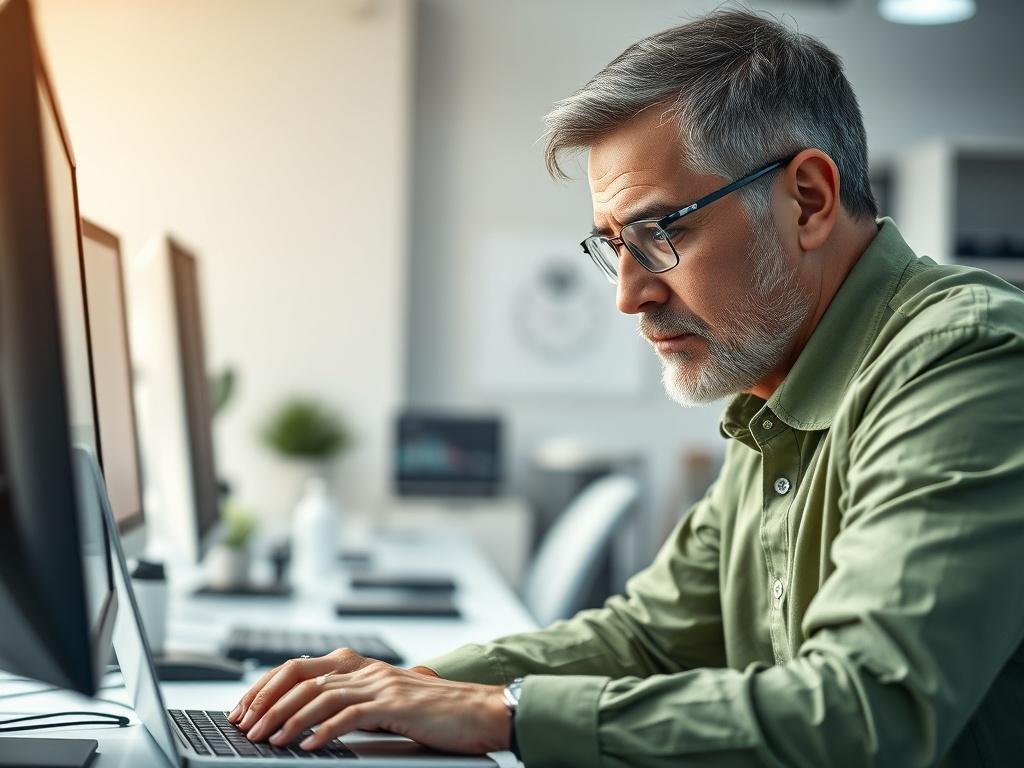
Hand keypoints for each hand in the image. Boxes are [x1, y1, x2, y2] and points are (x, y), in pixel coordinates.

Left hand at [229, 650, 509, 753]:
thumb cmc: (436, 713)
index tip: (244, 709)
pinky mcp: (397, 704)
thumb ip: (352, 704)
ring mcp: (381, 684)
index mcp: (360, 666)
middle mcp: (366, 669)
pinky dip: (324, 730)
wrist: (482, 710)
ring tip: (268, 739)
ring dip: (288, 718)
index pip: (299, 667)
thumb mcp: (386, 703)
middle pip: (302, 676)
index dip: (266, 686)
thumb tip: (307, 722)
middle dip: (267, 700)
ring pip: (320, 694)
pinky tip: (307, 747)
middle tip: (245, 725)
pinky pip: (351, 715)